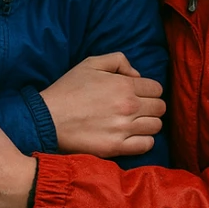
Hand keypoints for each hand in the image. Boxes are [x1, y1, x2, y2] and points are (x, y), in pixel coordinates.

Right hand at [39, 53, 165, 156]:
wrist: (48, 117)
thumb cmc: (68, 89)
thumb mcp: (90, 63)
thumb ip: (118, 61)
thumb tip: (137, 75)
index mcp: (124, 85)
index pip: (156, 88)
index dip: (149, 90)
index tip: (138, 95)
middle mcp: (129, 106)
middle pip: (160, 108)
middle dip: (151, 106)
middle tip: (137, 109)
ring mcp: (124, 128)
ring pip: (156, 126)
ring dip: (148, 123)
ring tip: (134, 123)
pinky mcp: (116, 147)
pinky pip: (147, 145)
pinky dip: (144, 141)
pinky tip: (132, 136)